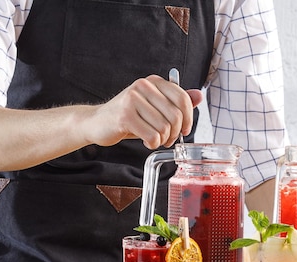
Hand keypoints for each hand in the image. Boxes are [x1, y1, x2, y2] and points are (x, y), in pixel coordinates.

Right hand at [86, 75, 202, 148]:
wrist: (97, 122)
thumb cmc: (130, 116)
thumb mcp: (156, 107)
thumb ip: (177, 101)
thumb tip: (199, 95)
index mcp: (154, 82)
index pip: (183, 99)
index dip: (189, 119)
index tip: (185, 130)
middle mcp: (143, 86)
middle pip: (176, 116)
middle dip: (175, 134)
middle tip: (167, 139)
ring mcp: (133, 99)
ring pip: (164, 128)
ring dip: (163, 140)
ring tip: (155, 140)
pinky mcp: (125, 116)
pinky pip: (152, 136)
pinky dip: (153, 144)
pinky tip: (146, 141)